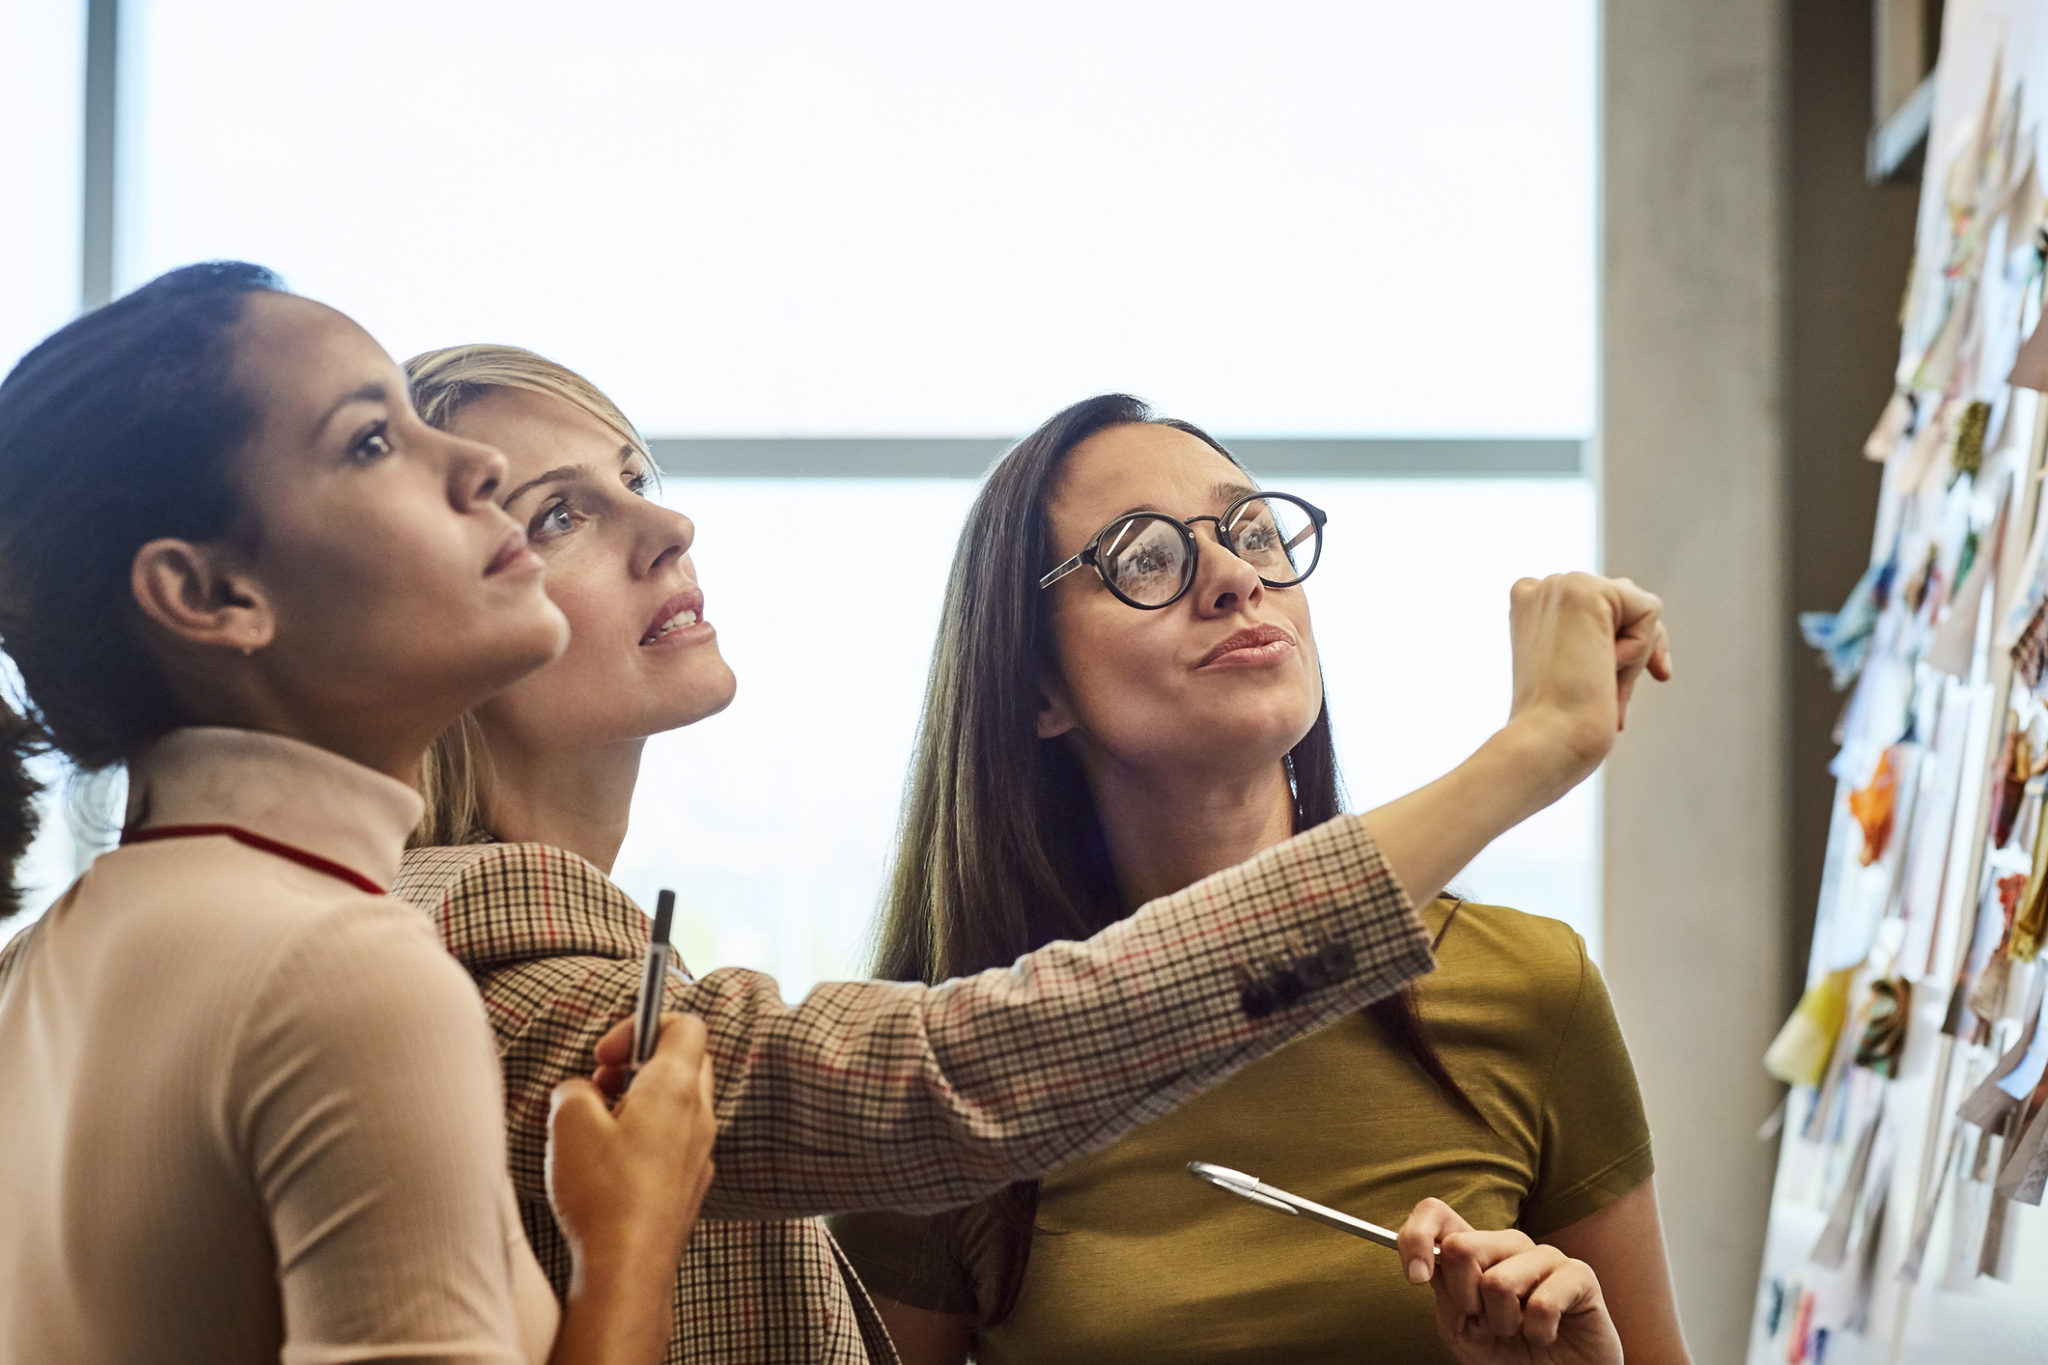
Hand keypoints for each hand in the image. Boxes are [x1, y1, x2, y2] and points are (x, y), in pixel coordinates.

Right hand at [547, 1012, 716, 1275]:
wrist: (629, 1268)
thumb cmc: (603, 1193)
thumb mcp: (568, 1122)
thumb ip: (573, 1089)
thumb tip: (580, 1092)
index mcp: (677, 1087)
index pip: (685, 1024)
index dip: (642, 1025)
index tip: (606, 1054)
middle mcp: (700, 1115)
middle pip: (684, 1061)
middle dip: (639, 1062)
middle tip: (601, 1085)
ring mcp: (700, 1153)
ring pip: (679, 1104)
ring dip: (640, 1102)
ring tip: (599, 1128)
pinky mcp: (690, 1185)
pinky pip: (674, 1142)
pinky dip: (646, 1138)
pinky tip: (610, 1166)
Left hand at [1397, 1198, 1621, 1364]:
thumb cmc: (1510, 1352)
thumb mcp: (1463, 1332)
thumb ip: (1446, 1297)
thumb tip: (1430, 1266)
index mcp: (1476, 1249)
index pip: (1435, 1213)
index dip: (1415, 1238)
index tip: (1415, 1277)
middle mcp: (1508, 1244)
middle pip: (1460, 1247)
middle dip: (1464, 1299)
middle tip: (1486, 1321)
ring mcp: (1545, 1255)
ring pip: (1498, 1281)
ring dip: (1503, 1323)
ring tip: (1520, 1330)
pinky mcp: (1579, 1274)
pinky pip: (1543, 1304)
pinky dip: (1538, 1332)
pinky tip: (1547, 1334)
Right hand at [1504, 573, 1671, 791]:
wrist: (1546, 740)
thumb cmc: (1560, 721)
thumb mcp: (1575, 666)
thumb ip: (1598, 630)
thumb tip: (1646, 609)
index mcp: (1529, 605)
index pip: (1602, 610)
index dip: (1620, 646)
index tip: (1608, 682)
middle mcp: (1541, 587)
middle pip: (1625, 605)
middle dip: (1634, 651)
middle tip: (1610, 693)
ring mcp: (1560, 584)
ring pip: (1638, 609)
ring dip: (1634, 655)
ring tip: (1600, 686)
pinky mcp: (1587, 589)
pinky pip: (1648, 612)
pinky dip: (1640, 649)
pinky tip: (1602, 667)